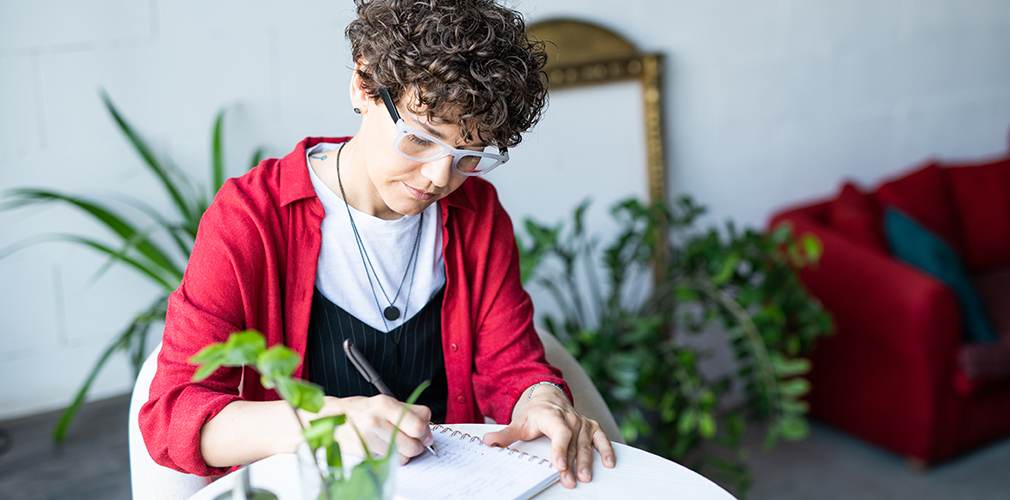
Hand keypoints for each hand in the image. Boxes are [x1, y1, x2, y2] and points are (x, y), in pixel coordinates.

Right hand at [303, 394, 433, 464]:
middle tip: (413, 444)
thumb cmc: (358, 411)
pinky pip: (389, 461)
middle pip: (414, 441)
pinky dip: (390, 458)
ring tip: (396, 446)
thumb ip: (406, 411)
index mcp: (385, 404)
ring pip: (404, 455)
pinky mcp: (363, 452)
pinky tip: (383, 449)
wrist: (329, 419)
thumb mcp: (382, 403)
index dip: (425, 430)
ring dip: (405, 455)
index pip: (421, 420)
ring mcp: (369, 437)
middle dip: (417, 446)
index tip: (422, 434)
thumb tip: (427, 428)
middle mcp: (377, 419)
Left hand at [481, 384, 615, 487]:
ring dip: (588, 461)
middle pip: (573, 443)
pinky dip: (606, 449)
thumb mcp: (518, 422)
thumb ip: (505, 434)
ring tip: (586, 477)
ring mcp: (581, 422)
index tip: (559, 465)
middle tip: (571, 481)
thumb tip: (487, 441)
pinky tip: (609, 463)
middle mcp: (569, 418)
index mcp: (551, 416)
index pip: (559, 433)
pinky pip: (600, 438)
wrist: (547, 396)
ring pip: (587, 443)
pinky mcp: (590, 426)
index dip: (560, 449)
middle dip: (573, 463)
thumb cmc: (534, 413)